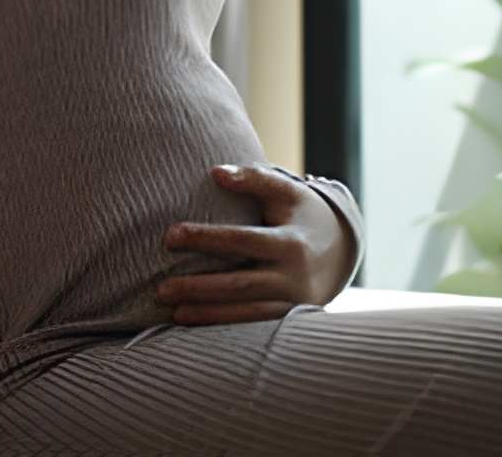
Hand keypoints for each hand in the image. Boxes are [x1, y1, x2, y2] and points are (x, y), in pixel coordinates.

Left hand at [155, 162, 359, 323]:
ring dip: (208, 314)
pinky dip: (224, 327)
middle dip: (199, 287)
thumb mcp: (285, 191)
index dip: (204, 238)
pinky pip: (254, 327)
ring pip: (247, 314)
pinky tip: (195, 324)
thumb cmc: (300, 213)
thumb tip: (215, 172)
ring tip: (173, 311)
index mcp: (291, 242)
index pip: (241, 240)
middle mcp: (294, 277)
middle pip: (240, 284)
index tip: (169, 236)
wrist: (340, 249)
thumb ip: (253, 179)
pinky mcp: (289, 318)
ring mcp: (294, 303)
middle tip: (162, 289)